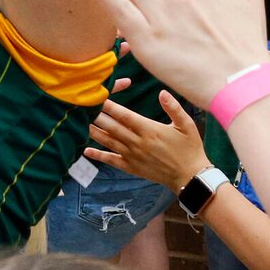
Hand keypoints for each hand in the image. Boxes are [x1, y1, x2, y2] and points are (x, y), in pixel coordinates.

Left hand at [85, 91, 210, 191]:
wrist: (190, 176)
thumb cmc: (190, 149)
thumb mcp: (187, 125)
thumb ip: (174, 108)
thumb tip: (162, 93)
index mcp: (150, 130)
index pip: (125, 116)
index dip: (111, 106)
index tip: (99, 96)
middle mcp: (138, 143)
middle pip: (112, 127)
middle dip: (96, 115)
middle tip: (82, 106)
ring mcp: (133, 156)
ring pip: (108, 142)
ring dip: (93, 132)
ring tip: (78, 123)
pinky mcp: (131, 167)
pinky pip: (111, 160)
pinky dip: (98, 155)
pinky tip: (86, 150)